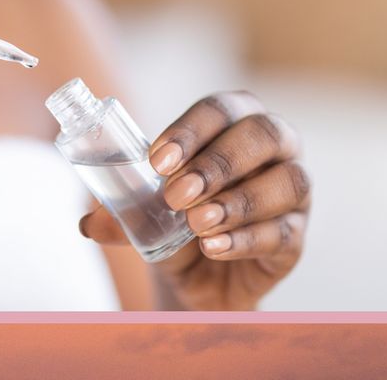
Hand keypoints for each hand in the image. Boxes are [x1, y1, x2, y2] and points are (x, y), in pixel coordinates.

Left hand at [80, 91, 310, 309]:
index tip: (157, 160)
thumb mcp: (144, 210)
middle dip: (218, 162)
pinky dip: (246, 239)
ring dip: (239, 201)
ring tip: (197, 224)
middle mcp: (275, 149)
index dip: (192, 130)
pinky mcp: (297, 237)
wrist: (195, 277)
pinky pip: (285, 233)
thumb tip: (90, 221)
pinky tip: (214, 248)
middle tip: (176, 194)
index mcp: (235, 122)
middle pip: (264, 135)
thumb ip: (121, 210)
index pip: (221, 108)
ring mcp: (294, 193)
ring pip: (289, 181)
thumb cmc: (175, 221)